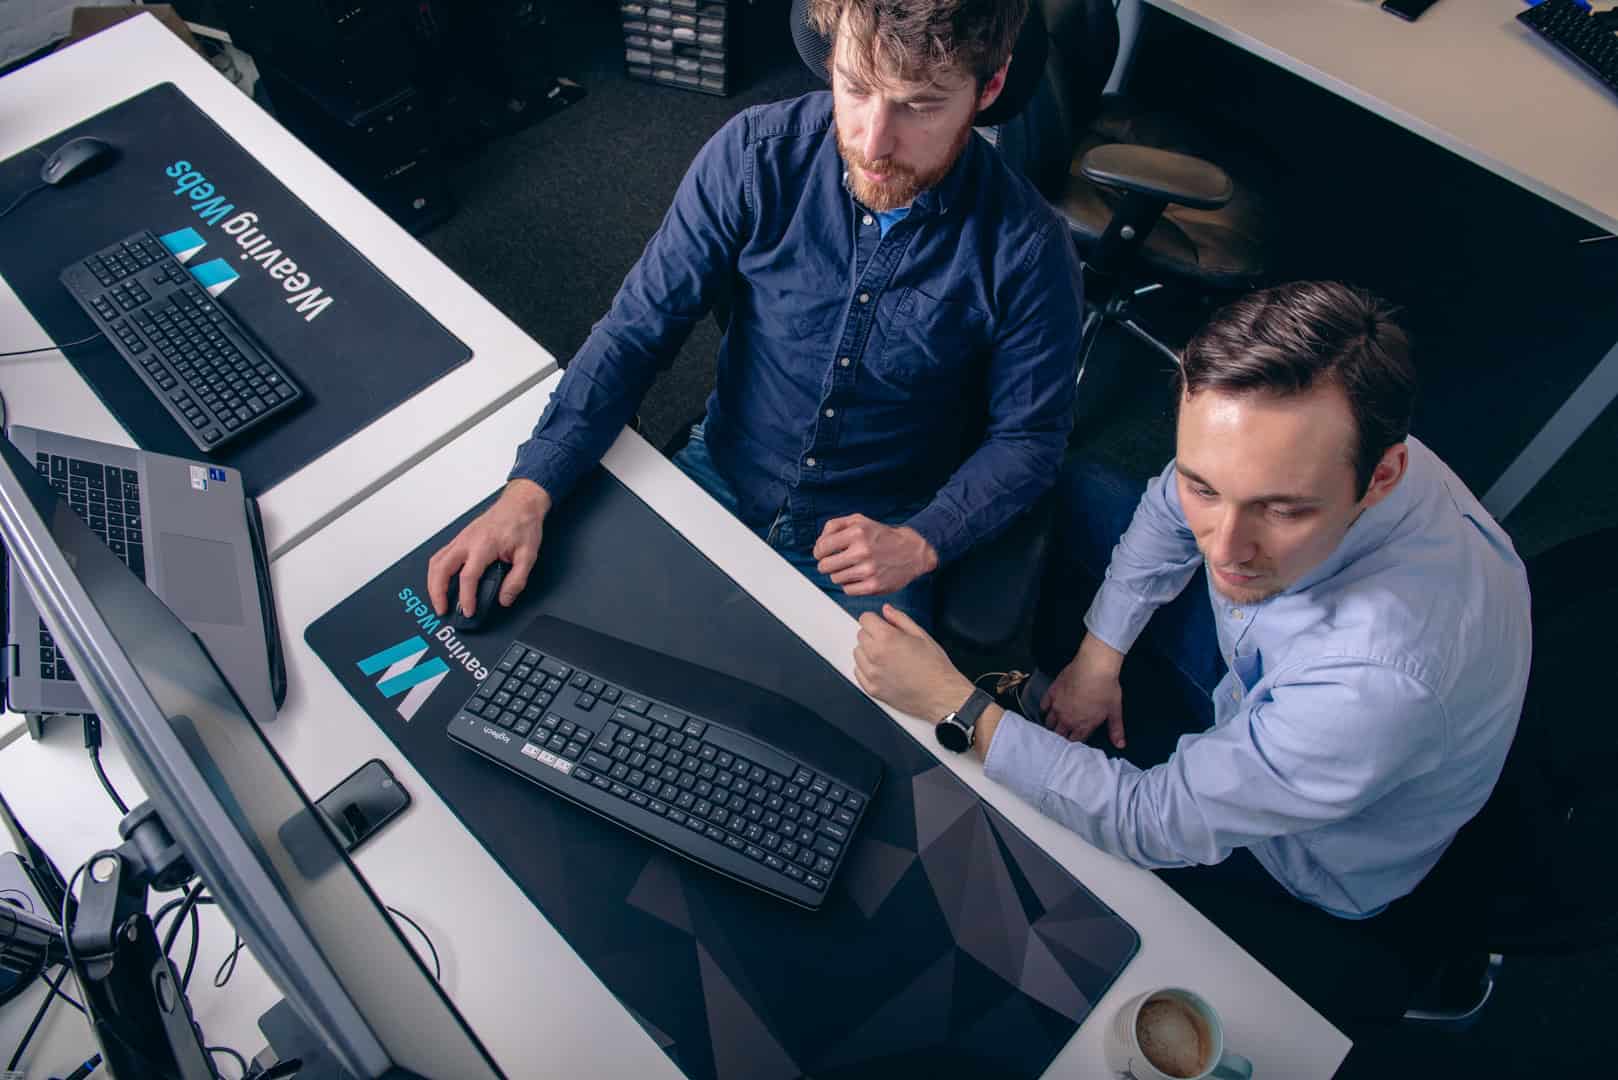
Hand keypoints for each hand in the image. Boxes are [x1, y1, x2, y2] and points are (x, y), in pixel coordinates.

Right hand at [427, 479, 551, 618]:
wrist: (520, 504)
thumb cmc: (523, 524)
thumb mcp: (528, 555)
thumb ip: (517, 580)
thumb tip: (505, 598)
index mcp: (484, 545)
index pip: (468, 577)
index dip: (466, 598)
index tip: (468, 611)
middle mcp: (467, 541)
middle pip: (441, 569)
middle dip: (437, 592)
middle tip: (442, 610)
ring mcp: (461, 538)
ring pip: (436, 562)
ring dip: (433, 583)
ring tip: (438, 600)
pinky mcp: (460, 538)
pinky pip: (440, 556)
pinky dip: (436, 572)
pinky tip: (440, 581)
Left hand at [813, 515, 938, 596]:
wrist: (913, 551)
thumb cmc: (882, 536)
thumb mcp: (859, 520)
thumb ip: (834, 526)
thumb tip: (818, 544)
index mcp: (857, 532)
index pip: (821, 547)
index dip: (819, 552)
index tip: (823, 554)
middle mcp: (862, 551)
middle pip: (825, 566)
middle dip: (827, 565)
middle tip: (836, 562)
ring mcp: (868, 570)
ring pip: (835, 579)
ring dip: (840, 574)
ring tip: (852, 567)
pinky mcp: (873, 586)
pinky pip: (847, 590)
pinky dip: (850, 585)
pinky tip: (860, 576)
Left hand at [852, 604, 974, 721]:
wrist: (941, 694)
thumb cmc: (935, 667)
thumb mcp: (921, 635)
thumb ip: (900, 619)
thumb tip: (886, 610)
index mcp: (887, 639)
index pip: (865, 619)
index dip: (875, 620)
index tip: (882, 625)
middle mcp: (875, 656)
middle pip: (860, 635)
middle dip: (872, 635)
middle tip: (890, 642)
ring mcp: (872, 674)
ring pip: (857, 653)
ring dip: (868, 652)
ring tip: (888, 657)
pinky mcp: (872, 689)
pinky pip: (858, 672)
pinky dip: (867, 669)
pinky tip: (883, 669)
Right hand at [1040, 633, 1126, 747]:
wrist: (1094, 666)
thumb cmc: (1106, 687)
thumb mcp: (1115, 710)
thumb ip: (1116, 730)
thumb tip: (1120, 745)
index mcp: (1083, 725)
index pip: (1075, 741)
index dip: (1074, 741)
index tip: (1074, 740)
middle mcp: (1068, 719)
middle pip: (1060, 734)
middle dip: (1062, 736)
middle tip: (1063, 734)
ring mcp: (1057, 706)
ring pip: (1050, 722)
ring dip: (1052, 725)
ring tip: (1054, 725)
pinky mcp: (1052, 693)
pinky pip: (1043, 705)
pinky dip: (1044, 709)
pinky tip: (1047, 710)